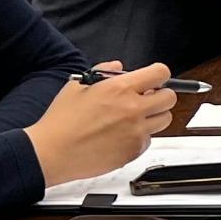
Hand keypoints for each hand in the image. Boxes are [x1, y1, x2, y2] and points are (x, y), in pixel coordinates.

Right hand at [24, 61, 177, 185]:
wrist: (51, 152)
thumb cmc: (60, 121)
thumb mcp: (77, 86)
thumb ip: (103, 71)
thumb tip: (118, 66)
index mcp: (120, 88)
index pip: (161, 73)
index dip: (159, 75)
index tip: (154, 80)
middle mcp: (133, 109)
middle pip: (170, 98)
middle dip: (160, 96)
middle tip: (146, 100)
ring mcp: (136, 132)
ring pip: (164, 120)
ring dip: (153, 117)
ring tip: (133, 119)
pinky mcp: (133, 151)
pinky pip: (148, 140)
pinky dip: (140, 137)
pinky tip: (121, 136)